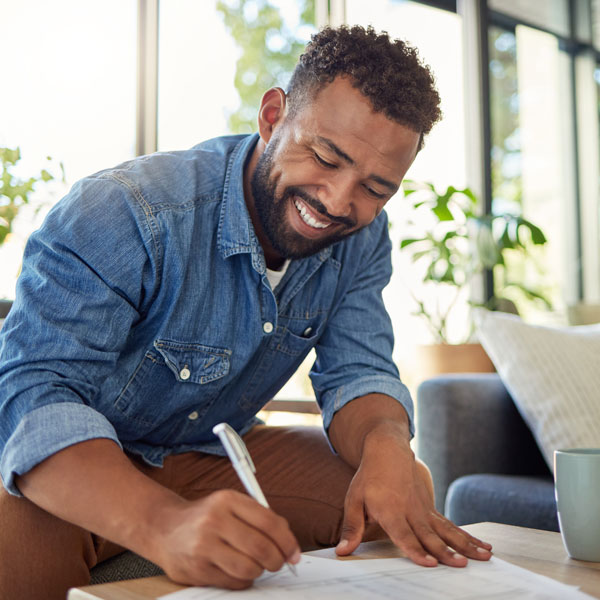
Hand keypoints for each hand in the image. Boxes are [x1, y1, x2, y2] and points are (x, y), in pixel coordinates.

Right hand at [152, 490, 300, 588]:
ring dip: (259, 571)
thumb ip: (259, 517)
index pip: (269, 522)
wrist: (164, 528)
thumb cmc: (206, 517)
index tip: (294, 552)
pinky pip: (233, 583)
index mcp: (227, 500)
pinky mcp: (196, 570)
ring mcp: (203, 547)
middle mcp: (214, 521)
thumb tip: (288, 542)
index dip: (287, 541)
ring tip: (254, 564)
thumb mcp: (230, 505)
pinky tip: (237, 570)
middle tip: (278, 562)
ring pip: (249, 569)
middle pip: (261, 548)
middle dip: (277, 560)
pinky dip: (243, 581)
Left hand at [335, 434, 491, 566]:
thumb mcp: (353, 499)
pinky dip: (466, 536)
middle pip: (430, 535)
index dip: (416, 550)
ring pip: (446, 530)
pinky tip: (483, 547)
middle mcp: (410, 511)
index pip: (404, 534)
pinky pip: (450, 525)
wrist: (387, 449)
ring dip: (465, 545)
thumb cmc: (368, 477)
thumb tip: (342, 551)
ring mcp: (423, 509)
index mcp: (390, 510)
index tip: (430, 564)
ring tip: (484, 557)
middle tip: (461, 565)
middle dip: (446, 552)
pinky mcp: (430, 508)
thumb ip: (352, 527)